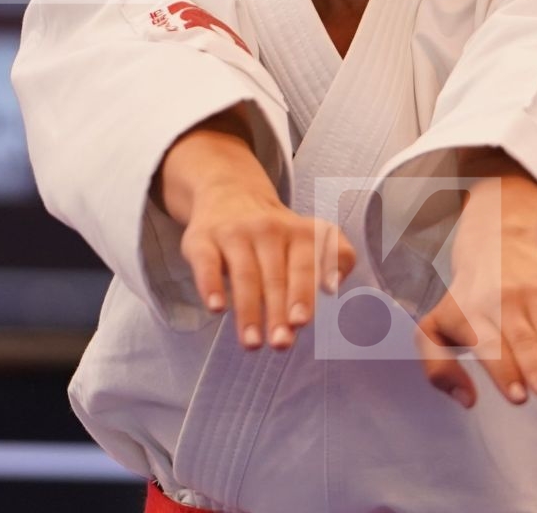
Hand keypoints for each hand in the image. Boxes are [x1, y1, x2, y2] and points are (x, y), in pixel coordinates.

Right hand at [179, 181, 355, 351]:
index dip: (303, 294)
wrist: (230, 193)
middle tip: (280, 343)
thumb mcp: (310, 235)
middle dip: (278, 312)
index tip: (301, 323)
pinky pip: (207, 264)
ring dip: (248, 311)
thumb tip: (333, 286)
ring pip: (244, 275)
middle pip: (275, 276)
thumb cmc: (276, 232)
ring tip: (252, 343)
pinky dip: (211, 285)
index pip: (305, 266)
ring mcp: (234, 233)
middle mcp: (268, 229)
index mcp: (299, 232)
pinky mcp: (203, 239)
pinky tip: (216, 307)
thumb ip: (334, 257)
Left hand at [415, 217, 536, 409]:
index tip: (519, 397)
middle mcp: (501, 299)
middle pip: (521, 339)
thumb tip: (468, 401)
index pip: (490, 347)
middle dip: (535, 368)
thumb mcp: (435, 327)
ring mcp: (531, 289)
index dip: (505, 372)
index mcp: (470, 314)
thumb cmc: (465, 301)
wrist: (495, 243)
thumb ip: (438, 367)